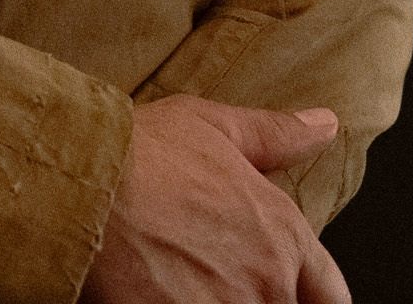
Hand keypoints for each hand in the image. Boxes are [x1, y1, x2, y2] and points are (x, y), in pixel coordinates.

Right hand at [80, 96, 349, 302]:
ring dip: (216, 302)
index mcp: (283, 235)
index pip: (330, 295)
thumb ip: (277, 135)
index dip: (311, 297)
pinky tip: (156, 293)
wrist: (82, 188)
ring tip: (182, 284)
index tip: (292, 291)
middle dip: (253, 295)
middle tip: (212, 275)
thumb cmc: (142, 153)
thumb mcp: (215, 127)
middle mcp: (266, 281)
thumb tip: (325, 125)